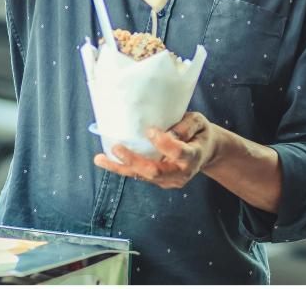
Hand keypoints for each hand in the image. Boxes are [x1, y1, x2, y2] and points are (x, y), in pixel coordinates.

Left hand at [94, 112, 217, 188]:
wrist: (206, 152)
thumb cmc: (200, 133)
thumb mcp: (199, 122)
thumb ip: (186, 126)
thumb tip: (166, 132)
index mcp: (193, 156)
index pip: (179, 153)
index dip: (164, 143)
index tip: (150, 130)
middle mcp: (180, 173)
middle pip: (155, 171)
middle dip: (134, 161)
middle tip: (117, 147)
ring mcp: (169, 181)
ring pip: (142, 177)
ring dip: (120, 168)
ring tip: (99, 159)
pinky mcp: (160, 182)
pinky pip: (139, 176)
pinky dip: (123, 168)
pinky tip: (106, 160)